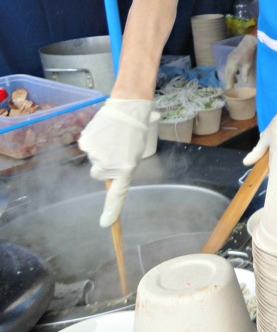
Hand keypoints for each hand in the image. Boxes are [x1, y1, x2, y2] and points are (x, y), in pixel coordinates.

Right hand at [77, 98, 153, 226]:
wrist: (128, 107)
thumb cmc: (135, 131)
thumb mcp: (135, 154)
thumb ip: (123, 169)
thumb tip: (110, 179)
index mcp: (127, 169)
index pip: (117, 196)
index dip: (111, 211)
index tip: (106, 224)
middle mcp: (110, 165)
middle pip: (99, 175)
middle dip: (105, 165)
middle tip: (116, 149)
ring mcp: (96, 154)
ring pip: (93, 161)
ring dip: (100, 152)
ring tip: (112, 138)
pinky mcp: (86, 143)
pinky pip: (87, 149)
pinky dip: (93, 142)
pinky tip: (104, 133)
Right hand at [222, 35, 256, 88]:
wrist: (248, 43)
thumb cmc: (249, 54)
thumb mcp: (248, 65)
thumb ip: (245, 74)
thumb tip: (244, 82)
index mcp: (232, 65)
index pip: (229, 77)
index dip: (229, 84)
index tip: (229, 90)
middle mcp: (228, 62)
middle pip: (226, 74)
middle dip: (228, 81)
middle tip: (231, 88)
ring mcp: (228, 59)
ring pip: (227, 70)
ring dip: (230, 76)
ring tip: (236, 81)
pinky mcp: (230, 57)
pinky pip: (228, 66)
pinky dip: (231, 71)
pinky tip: (237, 73)